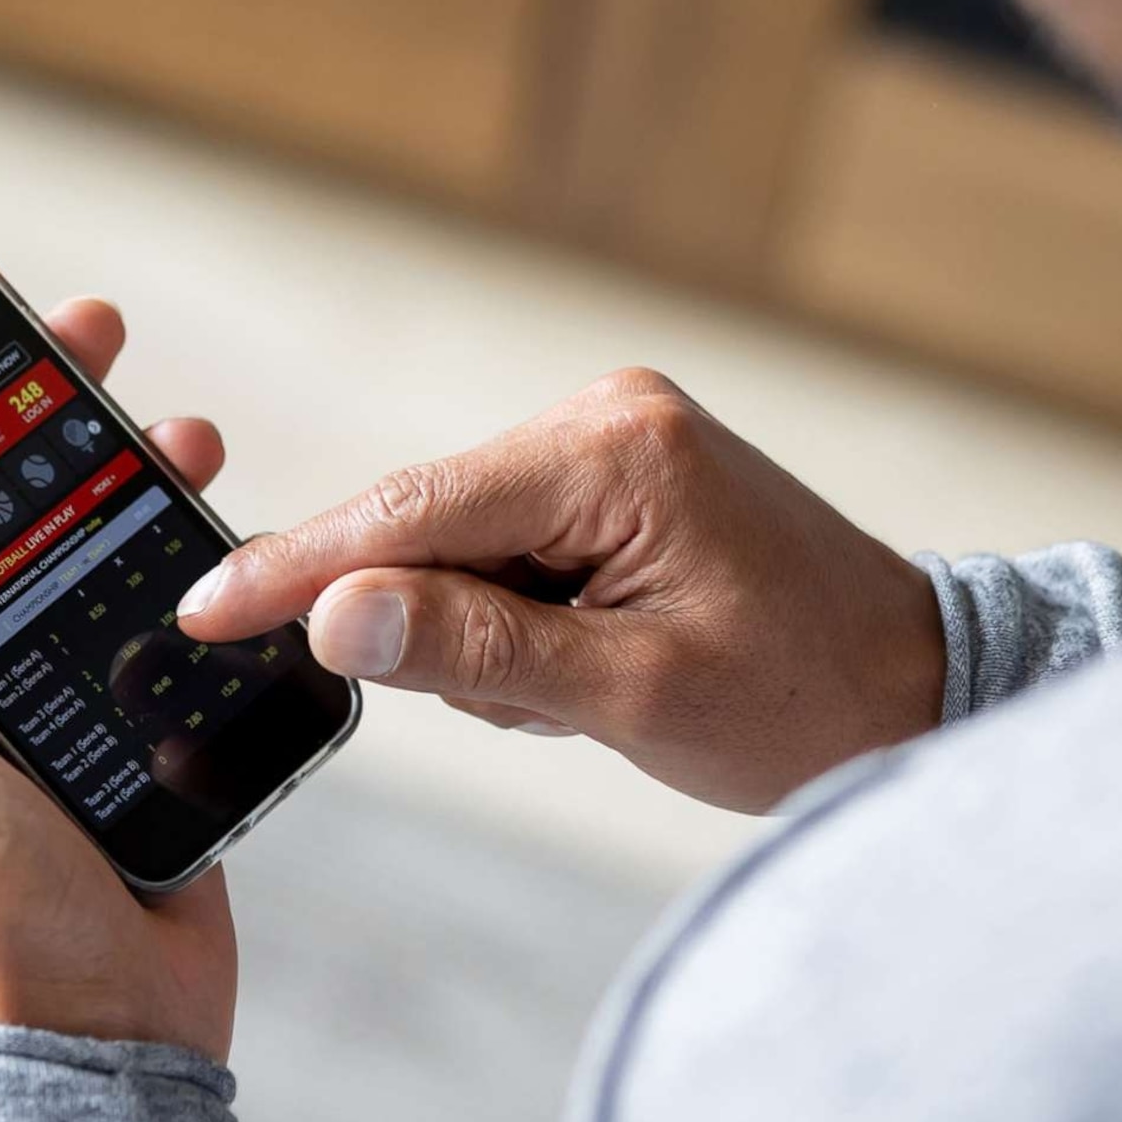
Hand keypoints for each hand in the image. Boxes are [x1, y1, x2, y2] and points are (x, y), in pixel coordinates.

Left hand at [0, 297, 237, 1057]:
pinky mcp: (146, 721)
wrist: (99, 1027)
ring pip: (93, 538)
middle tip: (92, 331)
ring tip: (177, 422)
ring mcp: (61, 690)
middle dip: (42, 403)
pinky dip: (195, 549)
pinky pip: (169, 606)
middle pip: (2, 497)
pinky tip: (221, 510)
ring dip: (129, 463)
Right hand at [176, 370, 945, 812]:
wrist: (919, 689)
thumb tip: (338, 615)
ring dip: (492, 642)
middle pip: (428, 524)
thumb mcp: (634, 694)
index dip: (299, 565)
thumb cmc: (805, 697)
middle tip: (547, 702)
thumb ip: (478, 652)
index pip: (413, 505)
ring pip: (461, 550)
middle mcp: (605, 418)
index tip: (202, 609)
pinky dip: (521, 627)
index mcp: (614, 450)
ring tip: (594, 692)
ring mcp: (611, 443)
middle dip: (441, 630)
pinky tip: (595, 667)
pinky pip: (508, 555)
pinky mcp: (615, 479)